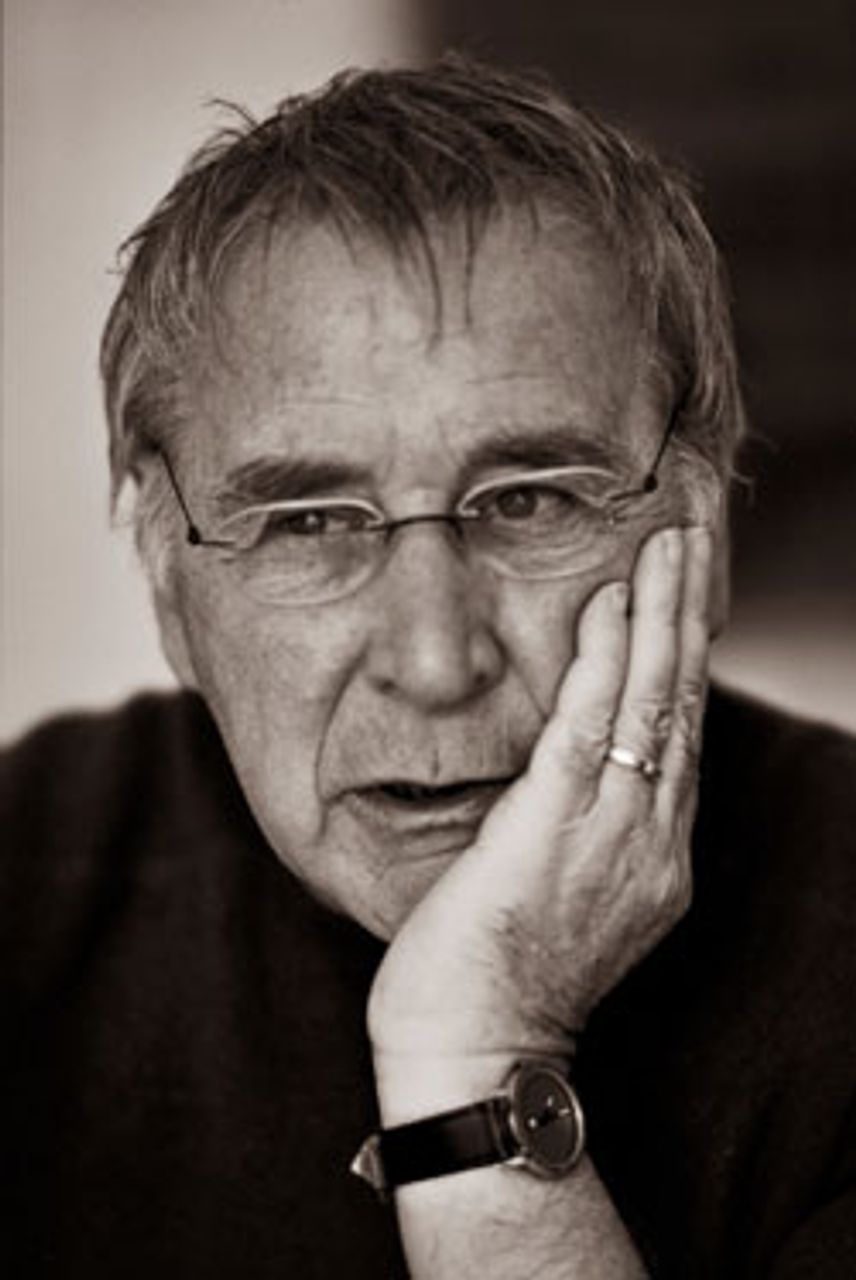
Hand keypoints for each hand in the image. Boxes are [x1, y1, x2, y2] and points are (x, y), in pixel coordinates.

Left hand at [368, 527, 712, 1083]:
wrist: (476, 1052)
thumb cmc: (500, 971)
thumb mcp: (566, 888)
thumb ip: (586, 822)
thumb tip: (576, 763)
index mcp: (653, 848)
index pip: (681, 728)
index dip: (688, 650)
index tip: (688, 586)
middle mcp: (650, 836)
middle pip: (684, 702)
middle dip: (691, 610)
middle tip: (696, 534)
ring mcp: (610, 835)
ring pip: (651, 703)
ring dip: (661, 613)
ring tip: (670, 543)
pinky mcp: (551, 832)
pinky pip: (586, 730)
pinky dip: (601, 663)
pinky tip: (607, 606)